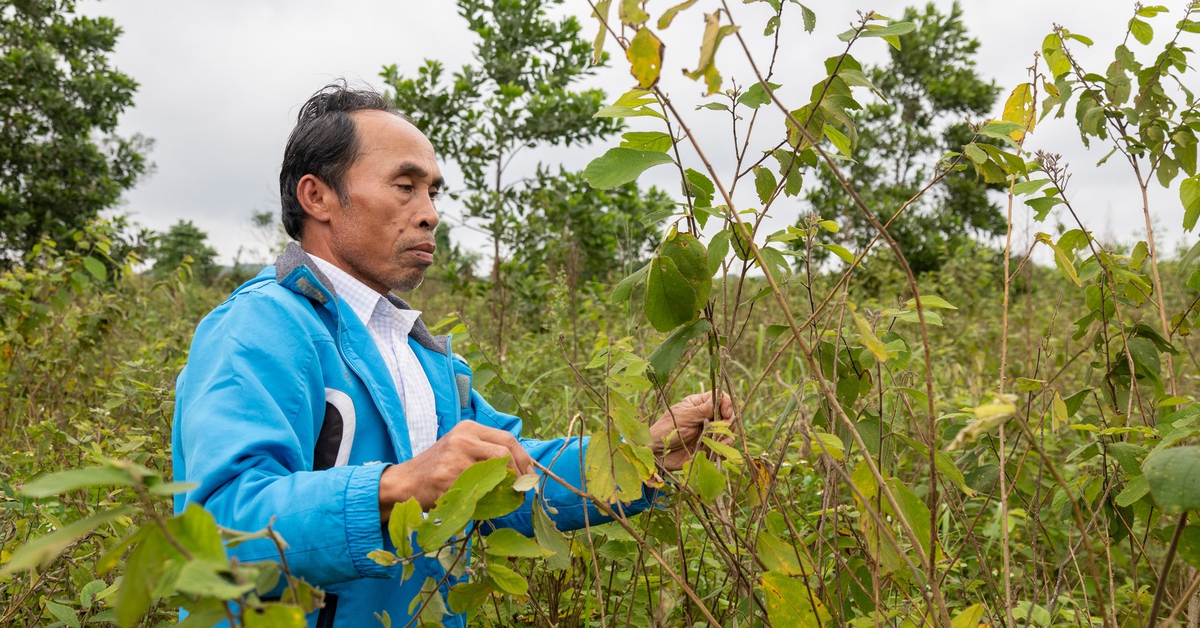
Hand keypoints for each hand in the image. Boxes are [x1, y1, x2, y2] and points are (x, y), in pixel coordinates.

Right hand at [378, 421, 534, 518]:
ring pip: (494, 473)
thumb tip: (523, 471)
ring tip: (505, 498)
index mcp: (468, 429)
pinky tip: (483, 504)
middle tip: (523, 490)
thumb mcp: (460, 449)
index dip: (524, 459)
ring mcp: (454, 457)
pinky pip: (478, 491)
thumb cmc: (437, 469)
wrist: (404, 483)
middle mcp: (463, 438)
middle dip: (520, 473)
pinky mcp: (448, 478)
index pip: (508, 439)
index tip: (530, 475)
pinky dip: (486, 501)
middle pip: (505, 452)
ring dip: (505, 488)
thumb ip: (486, 453)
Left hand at [648, 390, 735, 471]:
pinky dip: (721, 450)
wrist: (658, 453)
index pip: (719, 397)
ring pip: (727, 432)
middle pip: (727, 415)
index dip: (726, 404)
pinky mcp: (709, 447)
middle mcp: (706, 416)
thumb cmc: (666, 430)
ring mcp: (708, 432)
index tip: (725, 413)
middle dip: (727, 423)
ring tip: (717, 443)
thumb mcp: (685, 417)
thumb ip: (704, 409)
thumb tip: (721, 398)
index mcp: (698, 404)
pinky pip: (722, 448)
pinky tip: (713, 452)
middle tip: (720, 431)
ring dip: (725, 438)